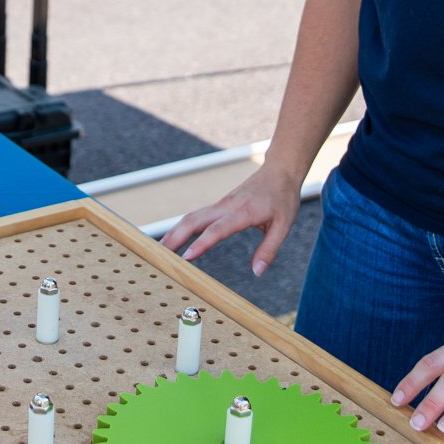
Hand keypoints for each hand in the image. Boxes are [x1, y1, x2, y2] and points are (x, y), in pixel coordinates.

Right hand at [159, 164, 303, 276]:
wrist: (279, 172)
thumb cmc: (283, 199)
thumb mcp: (284, 226)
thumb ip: (269, 249)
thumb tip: (257, 272)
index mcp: (243, 212)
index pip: (218, 229)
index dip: (202, 243)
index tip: (187, 257)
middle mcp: (226, 206)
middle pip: (194, 220)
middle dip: (175, 237)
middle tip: (160, 256)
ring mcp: (220, 204)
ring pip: (191, 217)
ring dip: (174, 232)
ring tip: (160, 251)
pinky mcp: (218, 205)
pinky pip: (196, 216)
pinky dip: (181, 227)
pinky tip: (174, 239)